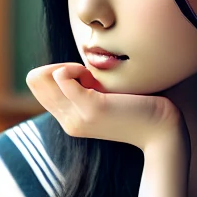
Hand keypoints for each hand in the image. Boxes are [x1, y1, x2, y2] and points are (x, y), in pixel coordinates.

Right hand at [25, 63, 182, 151]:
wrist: (162, 130)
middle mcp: (67, 122)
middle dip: (59, 67)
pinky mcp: (89, 109)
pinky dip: (74, 67)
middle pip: (34, 80)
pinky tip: (94, 76)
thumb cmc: (140, 108)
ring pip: (43, 77)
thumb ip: (87, 88)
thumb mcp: (106, 98)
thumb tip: (69, 68)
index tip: (85, 76)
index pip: (37, 86)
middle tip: (88, 75)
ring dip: (67, 67)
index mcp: (70, 120)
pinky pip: (60, 75)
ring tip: (92, 77)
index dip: (56, 72)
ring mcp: (75, 118)